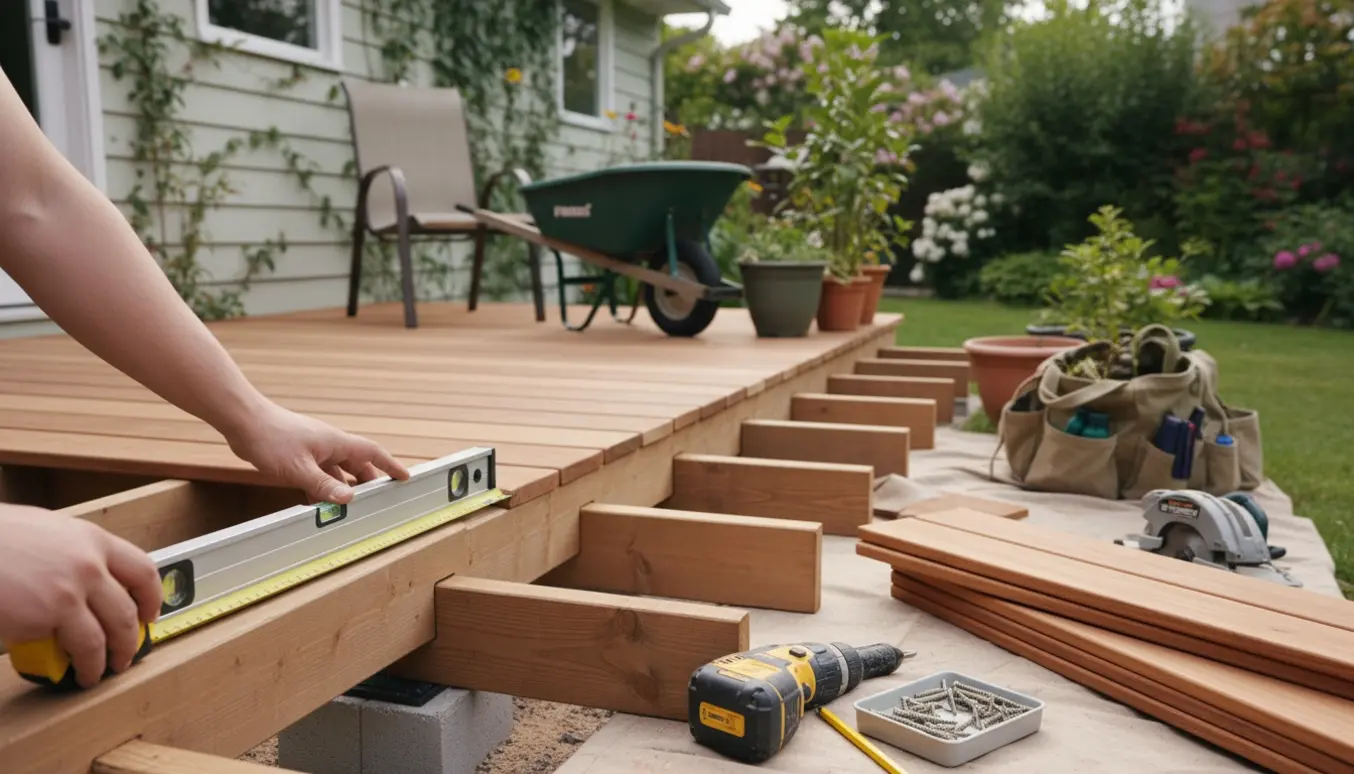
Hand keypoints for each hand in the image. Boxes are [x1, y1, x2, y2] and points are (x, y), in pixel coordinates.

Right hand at [0, 506, 161, 687]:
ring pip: (109, 635)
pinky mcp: (50, 615)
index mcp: (91, 539)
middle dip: (131, 638)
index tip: (150, 613)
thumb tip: (87, 580)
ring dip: (110, 659)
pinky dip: (82, 665)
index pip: (142, 569)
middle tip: (127, 653)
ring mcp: (72, 590)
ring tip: (100, 672)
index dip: (152, 597)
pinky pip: (79, 647)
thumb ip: (73, 554)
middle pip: (128, 609)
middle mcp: (90, 564)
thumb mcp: (47, 533)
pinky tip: (77, 673)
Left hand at [224, 401, 409, 502]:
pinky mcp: (299, 455)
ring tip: (346, 509)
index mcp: (336, 443)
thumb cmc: (272, 438)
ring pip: (336, 472)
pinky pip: (318, 474)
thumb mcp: (299, 468)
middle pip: (357, 465)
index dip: (390, 465)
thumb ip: (324, 485)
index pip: (373, 453)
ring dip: (341, 489)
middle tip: (375, 502)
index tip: (404, 477)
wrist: (244, 421)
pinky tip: (316, 503)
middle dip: (367, 483)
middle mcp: (329, 445)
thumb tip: (349, 499)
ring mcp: (314, 450)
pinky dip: (321, 488)